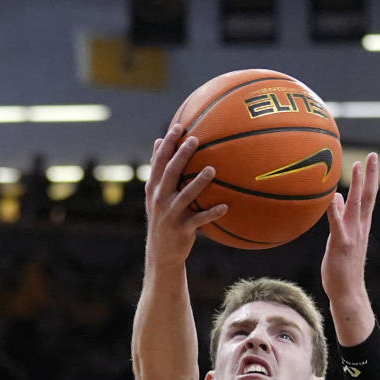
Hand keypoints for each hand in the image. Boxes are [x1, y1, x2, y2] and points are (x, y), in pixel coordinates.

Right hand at [144, 122, 227, 267]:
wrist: (162, 252)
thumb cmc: (164, 217)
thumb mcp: (155, 194)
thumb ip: (158, 169)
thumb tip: (159, 140)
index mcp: (154, 188)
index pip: (159, 162)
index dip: (168, 144)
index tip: (179, 126)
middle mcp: (160, 199)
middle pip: (170, 173)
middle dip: (181, 156)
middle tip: (194, 140)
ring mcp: (171, 214)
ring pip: (185, 196)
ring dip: (198, 182)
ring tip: (212, 169)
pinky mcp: (182, 229)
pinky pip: (199, 219)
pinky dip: (212, 213)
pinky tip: (225, 206)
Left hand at [320, 152, 377, 311]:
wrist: (347, 291)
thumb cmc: (341, 267)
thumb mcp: (340, 238)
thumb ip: (340, 218)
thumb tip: (337, 198)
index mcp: (360, 226)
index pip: (368, 197)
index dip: (369, 178)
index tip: (369, 160)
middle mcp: (359, 228)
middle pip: (367, 196)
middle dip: (369, 175)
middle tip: (371, 155)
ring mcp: (351, 235)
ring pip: (357, 205)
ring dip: (357, 185)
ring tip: (356, 166)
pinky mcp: (341, 245)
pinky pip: (337, 224)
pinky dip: (335, 210)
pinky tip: (332, 196)